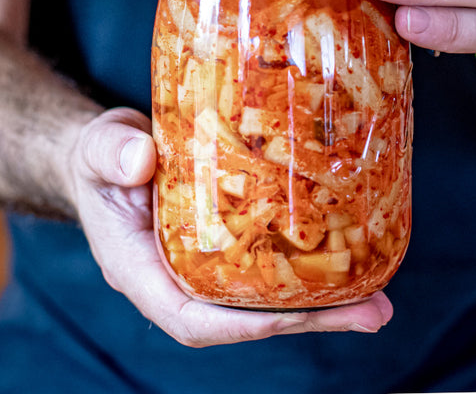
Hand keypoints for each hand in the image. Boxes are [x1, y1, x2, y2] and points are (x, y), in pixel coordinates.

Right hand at [67, 108, 392, 346]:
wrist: (115, 155)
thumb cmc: (102, 158)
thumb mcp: (98, 149)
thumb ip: (110, 154)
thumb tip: (140, 160)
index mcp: (143, 269)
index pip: (191, 319)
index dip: (243, 327)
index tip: (296, 321)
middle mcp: (181, 277)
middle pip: (245, 317)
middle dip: (307, 320)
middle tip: (373, 311)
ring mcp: (207, 261)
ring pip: (265, 295)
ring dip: (322, 300)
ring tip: (377, 293)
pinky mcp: (227, 237)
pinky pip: (268, 261)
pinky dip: (307, 266)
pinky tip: (347, 252)